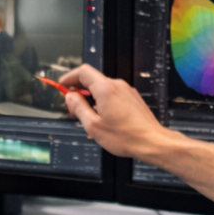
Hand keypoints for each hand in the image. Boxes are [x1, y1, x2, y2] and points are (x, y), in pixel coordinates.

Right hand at [58, 65, 172, 159]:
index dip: (69, 78)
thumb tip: (70, 97)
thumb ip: (78, 107)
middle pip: (92, 80)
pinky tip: (102, 119)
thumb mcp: (93, 125)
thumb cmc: (126, 136)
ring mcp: (126, 91)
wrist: (151, 142)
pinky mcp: (131, 98)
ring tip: (89, 117)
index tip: (62, 86)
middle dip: (79, 92)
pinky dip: (102, 102)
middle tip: (73, 108)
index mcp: (105, 89)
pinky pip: (112, 95)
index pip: (82, 72)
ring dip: (91, 99)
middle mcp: (117, 85)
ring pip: (102, 89)